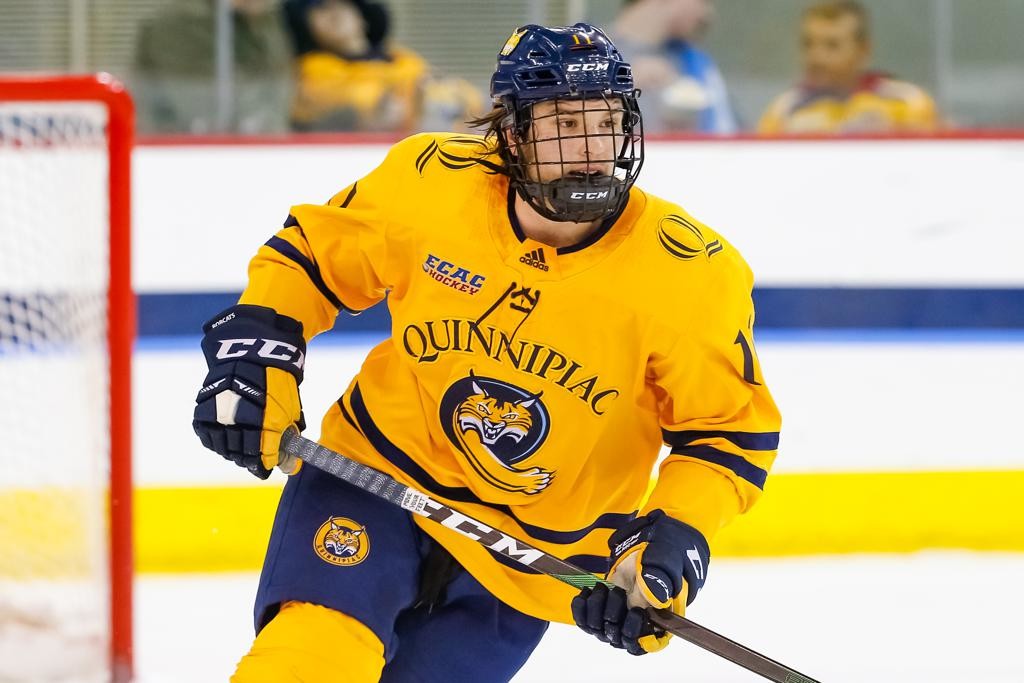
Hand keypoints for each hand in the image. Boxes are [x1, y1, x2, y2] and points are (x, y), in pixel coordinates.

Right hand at [192, 305, 306, 478]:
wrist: (251, 354)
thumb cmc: (276, 382)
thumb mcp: (290, 409)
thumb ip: (288, 437)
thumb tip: (290, 465)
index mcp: (267, 424)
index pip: (262, 458)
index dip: (265, 464)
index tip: (266, 464)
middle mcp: (240, 423)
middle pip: (241, 455)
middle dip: (249, 458)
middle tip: (252, 456)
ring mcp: (220, 417)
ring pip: (223, 448)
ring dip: (231, 451)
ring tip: (238, 447)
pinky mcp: (204, 410)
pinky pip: (207, 435)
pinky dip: (215, 440)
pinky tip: (223, 437)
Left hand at [571, 510, 708, 654]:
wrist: (644, 551)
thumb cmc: (660, 558)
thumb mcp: (664, 564)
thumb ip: (659, 580)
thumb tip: (654, 598)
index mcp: (656, 625)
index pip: (640, 645)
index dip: (634, 633)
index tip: (635, 611)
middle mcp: (634, 628)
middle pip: (616, 638)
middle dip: (614, 613)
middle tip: (618, 590)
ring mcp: (615, 622)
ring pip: (598, 630)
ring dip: (595, 609)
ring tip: (603, 588)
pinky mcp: (599, 613)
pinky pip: (583, 621)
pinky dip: (580, 608)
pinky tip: (585, 592)